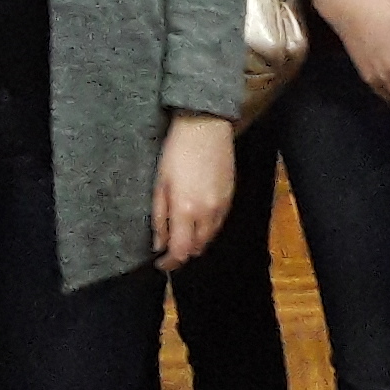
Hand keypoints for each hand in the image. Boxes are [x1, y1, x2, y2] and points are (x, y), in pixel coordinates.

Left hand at [153, 114, 235, 270]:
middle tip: (169, 247)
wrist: (206, 126)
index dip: (170, 263)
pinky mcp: (231, 197)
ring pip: (210, 238)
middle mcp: (207, 213)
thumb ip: (159, 218)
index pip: (181, 252)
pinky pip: (219, 223)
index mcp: (186, 210)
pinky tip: (197, 218)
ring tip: (182, 232)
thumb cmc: (176, 152)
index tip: (160, 262)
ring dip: (195, 241)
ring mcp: (222, 206)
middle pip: (197, 248)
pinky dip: (207, 228)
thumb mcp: (159, 184)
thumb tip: (158, 245)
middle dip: (182, 252)